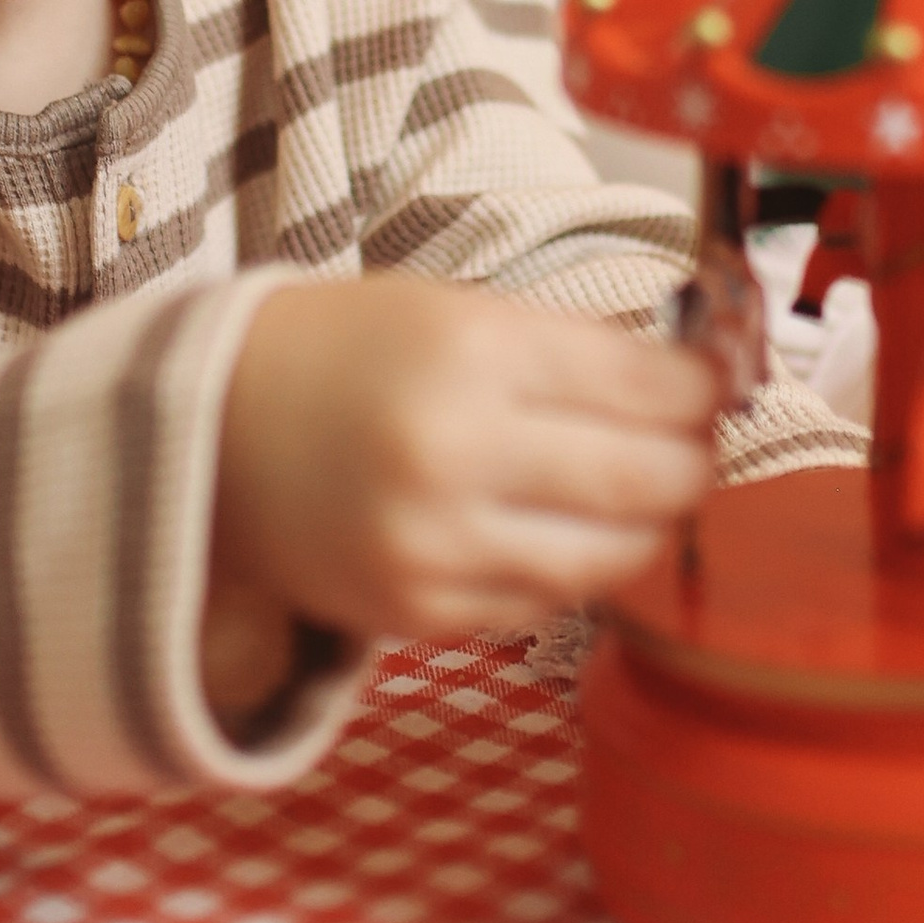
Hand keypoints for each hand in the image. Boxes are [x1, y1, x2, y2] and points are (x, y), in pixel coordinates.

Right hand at [203, 278, 718, 708]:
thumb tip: (692, 385)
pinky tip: (559, 528)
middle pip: (650, 477)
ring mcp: (439, 545)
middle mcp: (457, 452)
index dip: (703, 388)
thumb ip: (569, 348)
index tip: (713, 385)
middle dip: (694, 460)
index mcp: (472, 352)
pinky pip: (547, 601)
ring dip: (647, 523)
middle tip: (697, 442)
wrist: (210, 432)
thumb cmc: (342, 354)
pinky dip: (573, 567)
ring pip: (613, 555)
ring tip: (640, 490)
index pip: (649, 383)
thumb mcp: (455, 310)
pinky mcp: (421, 612)